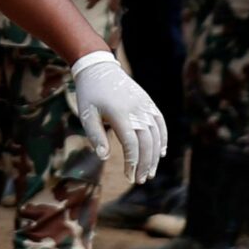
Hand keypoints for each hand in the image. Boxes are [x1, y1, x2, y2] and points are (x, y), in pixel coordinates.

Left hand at [68, 50, 164, 183]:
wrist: (99, 68)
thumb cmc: (89, 94)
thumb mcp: (86, 115)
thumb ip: (96, 136)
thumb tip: (104, 157)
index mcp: (119, 114)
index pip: (131, 143)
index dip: (133, 162)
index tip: (129, 176)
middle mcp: (136, 110)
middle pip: (147, 142)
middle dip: (145, 163)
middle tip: (140, 179)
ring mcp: (145, 106)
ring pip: (156, 135)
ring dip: (155, 156)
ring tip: (149, 172)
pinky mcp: (149, 103)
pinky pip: (160, 123)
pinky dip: (162, 139)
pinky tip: (160, 153)